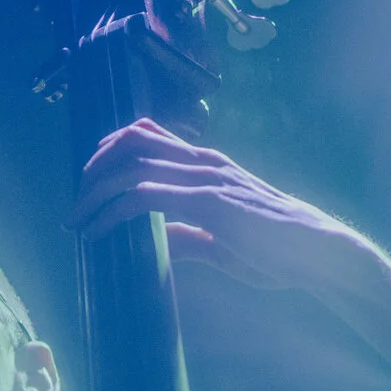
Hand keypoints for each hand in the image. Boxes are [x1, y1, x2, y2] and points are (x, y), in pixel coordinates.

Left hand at [72, 119, 377, 297]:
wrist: (318, 255)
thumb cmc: (277, 251)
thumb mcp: (223, 241)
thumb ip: (191, 235)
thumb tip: (166, 242)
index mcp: (208, 165)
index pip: (150, 135)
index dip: (110, 149)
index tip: (87, 180)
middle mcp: (204, 162)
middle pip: (132, 142)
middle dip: (92, 169)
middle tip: (73, 203)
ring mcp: (206, 178)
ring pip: (132, 166)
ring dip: (93, 192)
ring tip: (74, 221)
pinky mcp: (208, 202)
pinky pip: (144, 196)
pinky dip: (111, 212)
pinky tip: (95, 232)